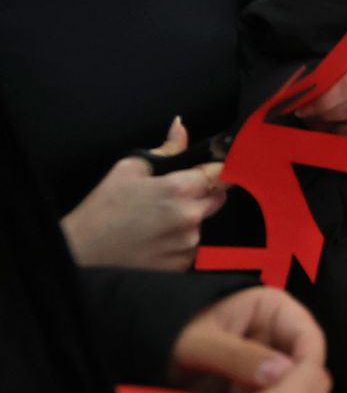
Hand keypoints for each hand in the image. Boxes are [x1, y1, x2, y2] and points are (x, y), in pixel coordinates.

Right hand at [60, 118, 227, 269]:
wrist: (81, 254)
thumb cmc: (102, 209)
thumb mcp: (129, 169)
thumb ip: (166, 148)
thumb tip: (181, 126)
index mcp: (179, 188)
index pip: (220, 173)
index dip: (215, 170)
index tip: (208, 171)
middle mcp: (190, 216)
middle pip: (217, 198)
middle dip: (203, 194)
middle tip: (172, 198)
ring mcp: (187, 243)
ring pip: (203, 224)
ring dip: (189, 220)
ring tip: (156, 222)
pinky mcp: (181, 265)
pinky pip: (191, 248)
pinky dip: (179, 244)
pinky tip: (155, 241)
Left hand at [170, 287, 325, 392]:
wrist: (139, 348)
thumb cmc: (171, 333)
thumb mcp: (200, 343)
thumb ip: (239, 357)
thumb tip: (282, 374)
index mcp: (274, 307)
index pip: (308, 337)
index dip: (306, 365)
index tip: (293, 392)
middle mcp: (277, 331)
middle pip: (300, 364)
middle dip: (282, 386)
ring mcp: (267, 357)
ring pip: (285, 384)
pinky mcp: (255, 381)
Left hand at [295, 66, 346, 153]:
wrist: (342, 115)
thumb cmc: (328, 103)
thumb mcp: (318, 94)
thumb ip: (311, 93)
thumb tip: (296, 99)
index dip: (325, 100)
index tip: (303, 111)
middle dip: (332, 118)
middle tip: (316, 123)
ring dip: (344, 134)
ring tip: (331, 133)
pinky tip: (345, 144)